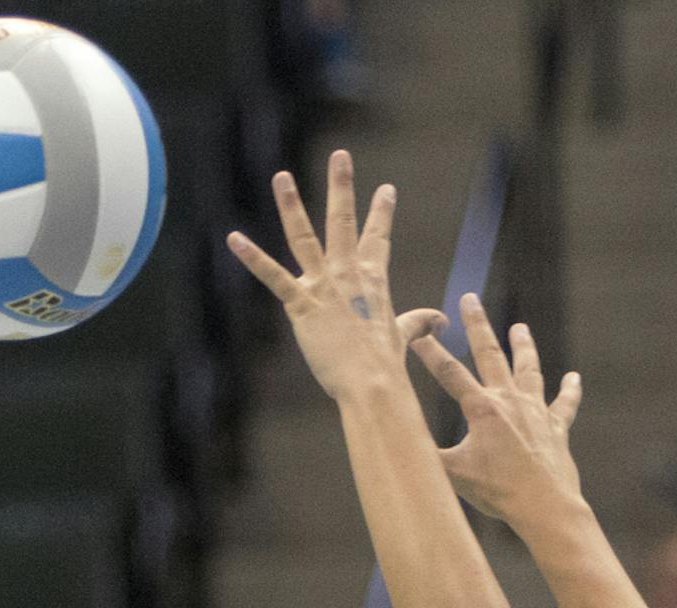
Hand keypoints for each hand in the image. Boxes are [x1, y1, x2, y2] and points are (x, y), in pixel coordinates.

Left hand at [227, 151, 444, 405]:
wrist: (372, 383)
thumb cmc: (386, 364)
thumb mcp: (404, 336)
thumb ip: (420, 323)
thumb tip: (442, 321)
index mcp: (372, 280)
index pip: (377, 239)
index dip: (381, 213)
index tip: (385, 189)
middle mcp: (348, 275)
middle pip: (344, 221)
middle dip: (342, 186)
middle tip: (340, 155)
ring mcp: (324, 286)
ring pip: (305, 237)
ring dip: (291, 205)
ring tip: (281, 177)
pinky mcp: (302, 305)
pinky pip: (274, 276)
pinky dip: (253, 257)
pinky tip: (234, 238)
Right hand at [408, 294, 584, 528]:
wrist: (543, 504)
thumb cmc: (498, 491)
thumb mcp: (454, 475)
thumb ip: (427, 456)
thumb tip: (399, 444)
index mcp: (483, 409)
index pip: (450, 374)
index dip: (430, 353)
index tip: (418, 334)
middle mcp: (510, 401)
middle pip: (490, 354)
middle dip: (477, 325)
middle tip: (469, 299)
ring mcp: (536, 411)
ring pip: (529, 369)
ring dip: (523, 347)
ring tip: (520, 328)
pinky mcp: (556, 428)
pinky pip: (564, 404)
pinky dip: (569, 390)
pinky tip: (573, 378)